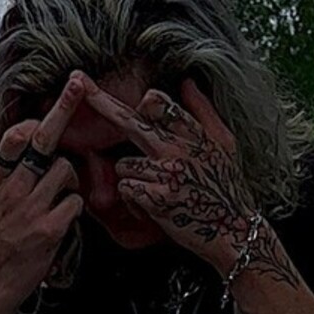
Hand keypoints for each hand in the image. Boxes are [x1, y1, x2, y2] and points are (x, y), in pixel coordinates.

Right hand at [0, 74, 85, 313]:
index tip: (61, 91)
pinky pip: (74, 203)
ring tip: (61, 190)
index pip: (14, 135)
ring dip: (70, 176)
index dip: (39, 112)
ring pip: (64, 169)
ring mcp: (28, 209)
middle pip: (41, 141)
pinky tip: (63, 215)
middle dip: (63, 110)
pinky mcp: (47, 230)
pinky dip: (74, 206)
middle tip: (79, 85)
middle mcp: (10, 189)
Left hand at [84, 77, 257, 273]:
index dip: (142, 101)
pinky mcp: (158, 199)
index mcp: (193, 133)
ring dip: (131, 179)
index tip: (128, 94)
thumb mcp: (225, 144)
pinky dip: (133, 202)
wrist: (235, 231)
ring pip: (123, 164)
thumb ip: (203, 111)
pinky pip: (127, 190)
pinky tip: (152, 209)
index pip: (158, 102)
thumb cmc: (228, 188)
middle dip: (100, 101)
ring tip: (154, 192)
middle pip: (129, 120)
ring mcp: (167, 173)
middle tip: (77, 81)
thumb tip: (187, 82)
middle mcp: (178, 149)